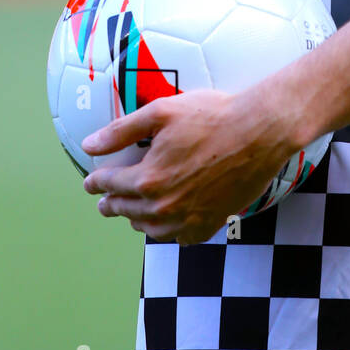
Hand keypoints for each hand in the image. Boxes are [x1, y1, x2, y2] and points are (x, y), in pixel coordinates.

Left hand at [81, 89, 293, 243]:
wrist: (260, 132)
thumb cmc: (212, 115)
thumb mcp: (161, 112)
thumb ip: (121, 131)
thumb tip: (89, 146)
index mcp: (148, 178)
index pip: (110, 184)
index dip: (96, 182)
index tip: (89, 182)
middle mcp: (165, 206)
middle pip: (126, 210)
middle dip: (111, 203)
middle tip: (104, 202)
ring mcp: (188, 220)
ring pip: (150, 229)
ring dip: (136, 220)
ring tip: (132, 214)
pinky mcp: (211, 224)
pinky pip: (180, 238)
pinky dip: (168, 232)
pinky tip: (167, 224)